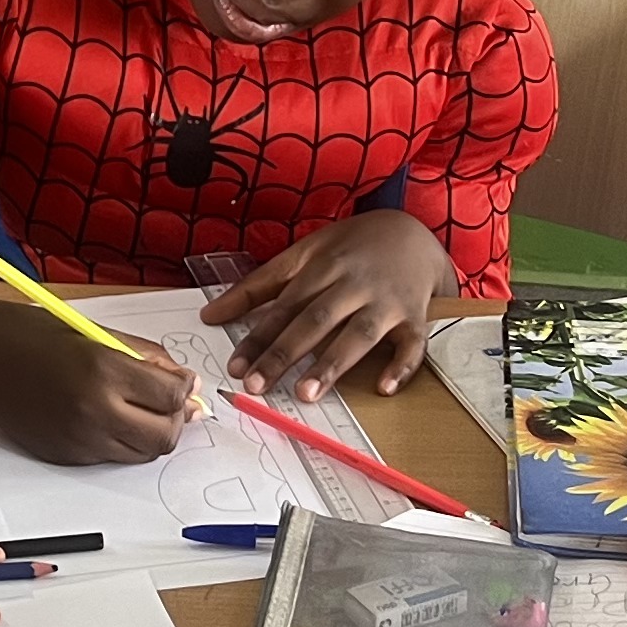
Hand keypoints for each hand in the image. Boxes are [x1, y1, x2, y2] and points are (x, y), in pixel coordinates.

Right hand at [0, 277, 191, 467]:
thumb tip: (182, 380)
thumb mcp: (95, 332)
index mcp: (103, 371)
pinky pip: (110, 457)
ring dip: (151, 433)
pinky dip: (121, 441)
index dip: (185, 387)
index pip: (172, 395)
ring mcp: (77, 441)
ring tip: (140, 407)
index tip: (183, 379)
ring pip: (140, 454)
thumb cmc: (30, 334)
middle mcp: (93, 412)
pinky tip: (108, 415)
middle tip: (171, 399)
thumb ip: (143, 356)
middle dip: (176, 419)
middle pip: (164, 437)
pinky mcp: (64, 456)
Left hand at [204, 211, 457, 402]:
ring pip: (359, 333)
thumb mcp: (303, 254)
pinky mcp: (416, 317)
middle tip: (258, 385)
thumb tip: (210, 315)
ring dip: (333, 363)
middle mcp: (353, 284)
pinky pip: (412, 344)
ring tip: (306, 393)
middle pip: (316, 320)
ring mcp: (387, 301)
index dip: (259, 337)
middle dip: (285, 353)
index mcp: (322, 267)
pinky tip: (384, 388)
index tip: (236, 366)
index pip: (284, 306)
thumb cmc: (348, 249)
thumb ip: (257, 286)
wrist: (411, 233)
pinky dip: (402, 366)